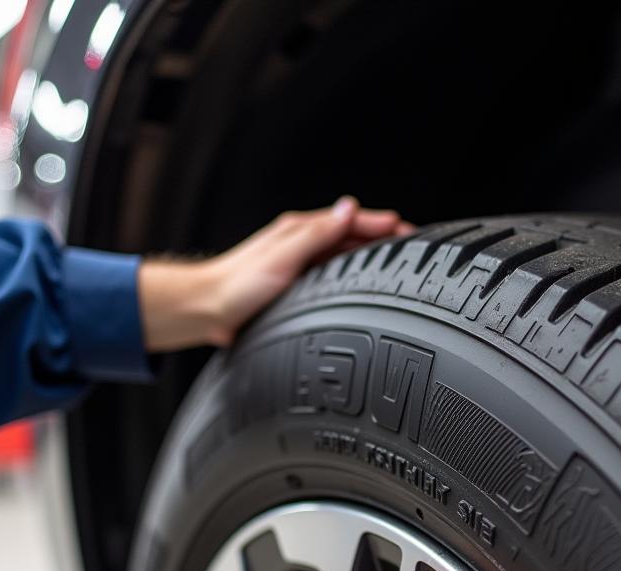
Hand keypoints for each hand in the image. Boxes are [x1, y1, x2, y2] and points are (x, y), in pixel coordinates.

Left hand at [139, 196, 413, 352]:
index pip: (352, 221)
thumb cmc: (237, 286)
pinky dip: (354, 281)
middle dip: (384, 242)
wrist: (206, 311)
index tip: (409, 231)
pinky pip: (334, 279)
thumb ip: (317, 234)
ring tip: (398, 270)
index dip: (382, 225)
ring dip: (371, 261)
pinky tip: (363, 293)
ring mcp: (301, 267)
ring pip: (345, 259)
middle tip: (415, 251)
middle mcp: (303, 245)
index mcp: (301, 230)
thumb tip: (349, 209)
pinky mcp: (297, 289)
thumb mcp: (282, 256)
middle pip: (353, 239)